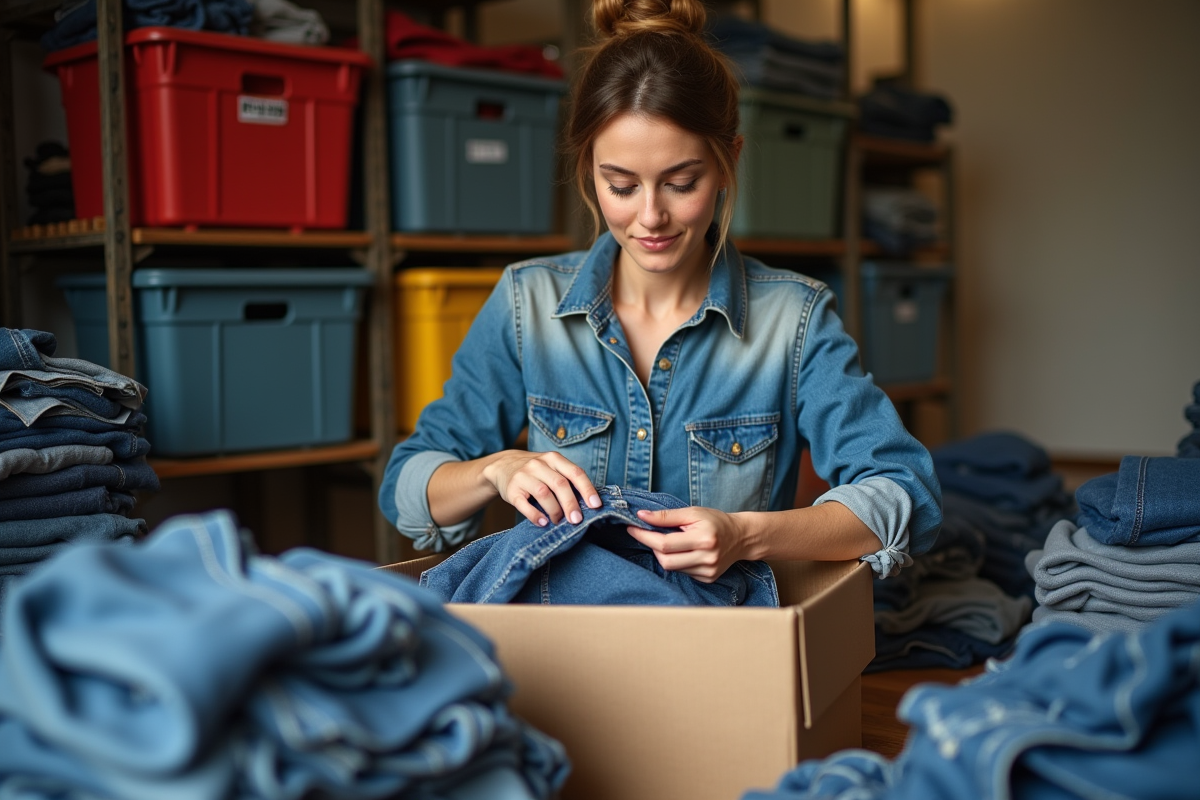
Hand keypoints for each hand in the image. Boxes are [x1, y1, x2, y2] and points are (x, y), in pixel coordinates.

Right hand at [482, 450, 601, 526]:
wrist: (503, 465)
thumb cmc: (536, 472)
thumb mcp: (551, 468)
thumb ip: (567, 481)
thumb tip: (589, 505)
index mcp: (554, 459)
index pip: (575, 472)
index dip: (587, 489)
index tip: (596, 505)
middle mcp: (539, 464)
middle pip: (560, 484)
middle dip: (571, 504)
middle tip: (577, 520)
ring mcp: (524, 475)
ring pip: (543, 493)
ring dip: (555, 511)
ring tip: (559, 522)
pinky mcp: (512, 489)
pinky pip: (524, 504)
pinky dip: (535, 515)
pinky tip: (543, 522)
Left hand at [625, 506, 757, 582]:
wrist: (741, 537)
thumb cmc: (715, 521)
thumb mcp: (692, 512)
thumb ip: (666, 516)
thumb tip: (641, 516)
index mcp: (704, 539)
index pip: (665, 543)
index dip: (644, 536)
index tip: (631, 528)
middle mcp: (707, 558)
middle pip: (666, 560)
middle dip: (653, 547)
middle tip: (649, 534)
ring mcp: (708, 571)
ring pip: (672, 567)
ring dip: (664, 555)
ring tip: (671, 542)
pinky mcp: (708, 578)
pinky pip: (682, 572)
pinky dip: (676, 561)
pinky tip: (684, 552)